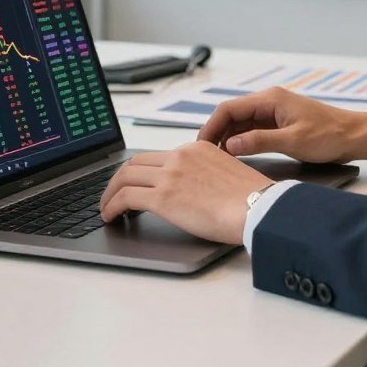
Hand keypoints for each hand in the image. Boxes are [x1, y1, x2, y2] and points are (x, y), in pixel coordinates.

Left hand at [99, 141, 273, 245]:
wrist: (259, 207)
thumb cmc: (251, 199)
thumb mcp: (226, 174)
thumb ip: (205, 174)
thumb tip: (193, 192)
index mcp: (197, 149)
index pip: (158, 156)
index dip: (140, 171)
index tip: (134, 184)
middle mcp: (181, 156)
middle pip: (135, 162)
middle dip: (118, 179)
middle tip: (112, 195)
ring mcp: (170, 174)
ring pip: (125, 177)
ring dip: (110, 193)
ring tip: (106, 209)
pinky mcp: (163, 196)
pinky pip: (126, 197)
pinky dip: (112, 206)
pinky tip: (111, 217)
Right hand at [197, 87, 366, 164]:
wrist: (354, 136)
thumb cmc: (329, 136)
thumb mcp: (293, 141)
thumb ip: (260, 141)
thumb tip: (231, 144)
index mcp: (270, 99)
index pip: (229, 108)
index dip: (212, 126)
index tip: (201, 145)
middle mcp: (269, 102)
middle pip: (232, 114)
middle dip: (216, 133)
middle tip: (204, 155)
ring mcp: (274, 112)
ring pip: (241, 123)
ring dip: (227, 138)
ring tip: (215, 159)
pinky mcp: (279, 123)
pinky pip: (252, 129)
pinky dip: (241, 140)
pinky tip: (235, 155)